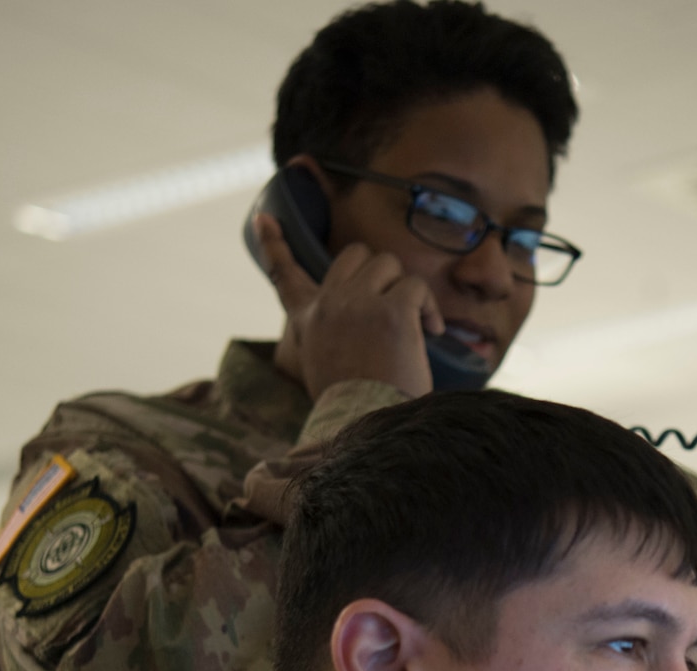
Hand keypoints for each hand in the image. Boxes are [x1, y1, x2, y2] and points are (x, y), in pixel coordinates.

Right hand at [252, 213, 442, 399]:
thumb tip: (363, 316)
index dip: (273, 244)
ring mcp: (358, 304)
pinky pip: (416, 286)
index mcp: (307, 321)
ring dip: (407, 288)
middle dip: (381, 273)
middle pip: (356, 254)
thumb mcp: (327, 365)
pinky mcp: (392, 312)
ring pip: (388, 263)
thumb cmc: (357, 405)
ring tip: (417, 324)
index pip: (283, 274)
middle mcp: (327, 306)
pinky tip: (432, 332)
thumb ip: (333, 334)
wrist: (370, 425)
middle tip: (394, 306)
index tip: (264, 218)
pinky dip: (430, 307)